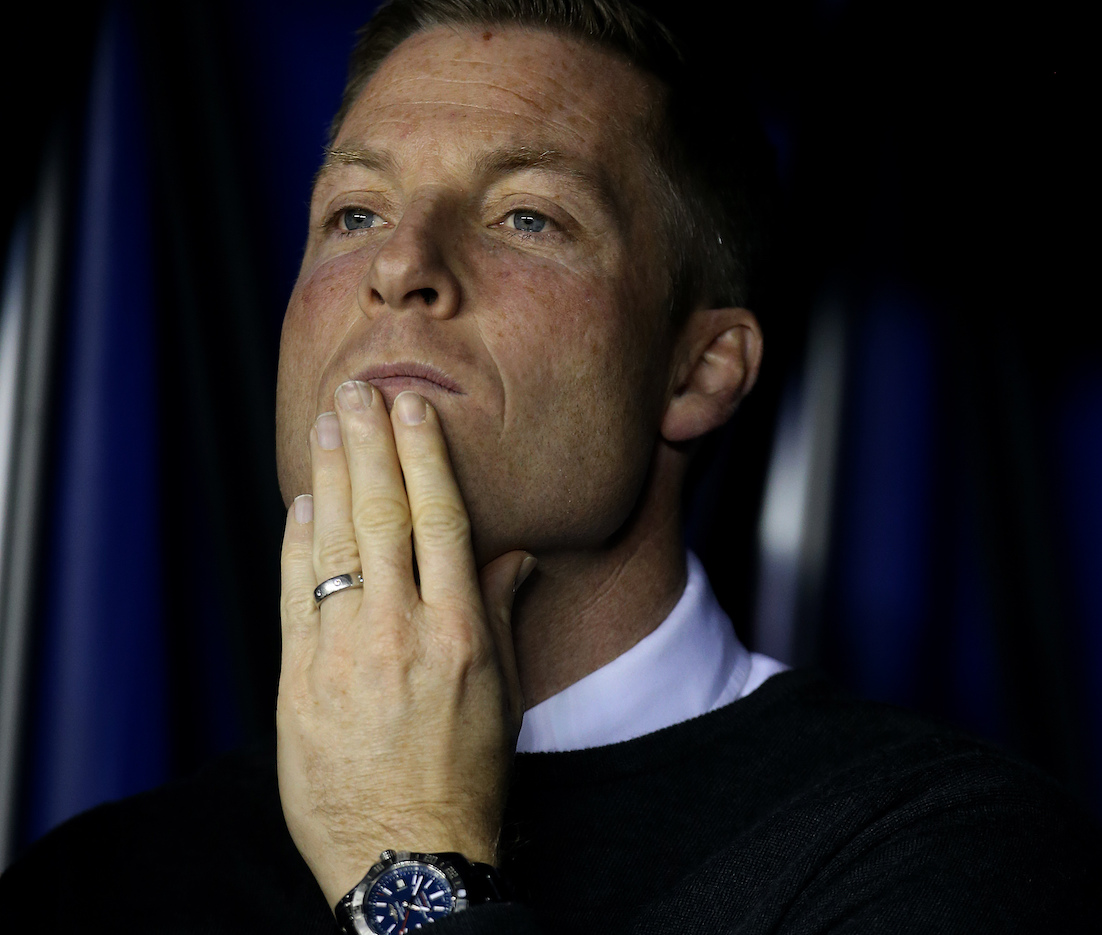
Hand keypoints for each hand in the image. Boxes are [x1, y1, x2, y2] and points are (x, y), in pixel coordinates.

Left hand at [276, 381, 534, 907]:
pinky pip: (295, 594)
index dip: (424, 458)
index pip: (441, 521)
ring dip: (331, 476)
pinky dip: (296, 542)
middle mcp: (401, 633)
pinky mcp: (298, 680)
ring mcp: (343, 655)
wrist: (405, 854)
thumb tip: (510, 555)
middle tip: (359, 390)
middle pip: (382, 517)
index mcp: (460, 633)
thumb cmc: (466, 774)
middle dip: (371, 445)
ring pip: (334, 543)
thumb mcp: (502, 693)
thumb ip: (499, 613)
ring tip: (328, 422)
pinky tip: (301, 501)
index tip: (414, 410)